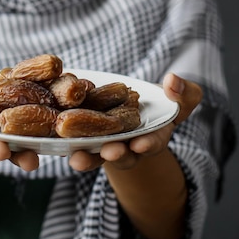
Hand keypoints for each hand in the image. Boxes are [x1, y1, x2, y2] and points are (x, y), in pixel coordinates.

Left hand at [68, 73, 202, 170]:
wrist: (133, 110)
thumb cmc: (162, 105)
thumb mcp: (179, 100)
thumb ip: (184, 93)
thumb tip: (172, 80)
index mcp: (152, 138)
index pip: (152, 142)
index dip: (147, 144)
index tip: (141, 144)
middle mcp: (127, 147)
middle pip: (121, 154)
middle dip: (115, 153)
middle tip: (110, 151)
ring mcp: (104, 147)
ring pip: (95, 155)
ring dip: (86, 157)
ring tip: (77, 158)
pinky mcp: (83, 141)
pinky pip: (74, 145)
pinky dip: (65, 145)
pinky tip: (55, 142)